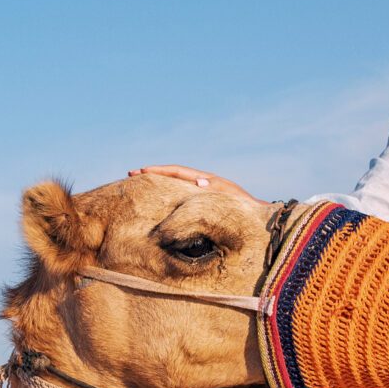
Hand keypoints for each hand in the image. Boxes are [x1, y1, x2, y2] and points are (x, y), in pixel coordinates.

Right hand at [128, 164, 251, 198]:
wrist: (256, 216)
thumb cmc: (244, 209)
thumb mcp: (231, 198)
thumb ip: (217, 190)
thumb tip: (199, 181)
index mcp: (205, 180)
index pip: (177, 171)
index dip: (158, 170)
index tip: (140, 171)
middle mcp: (201, 182)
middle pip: (173, 174)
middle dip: (153, 173)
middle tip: (132, 174)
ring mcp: (202, 190)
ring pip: (176, 182)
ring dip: (159, 182)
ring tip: (140, 185)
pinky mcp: (203, 200)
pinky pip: (181, 193)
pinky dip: (168, 192)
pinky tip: (159, 200)